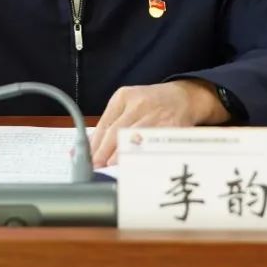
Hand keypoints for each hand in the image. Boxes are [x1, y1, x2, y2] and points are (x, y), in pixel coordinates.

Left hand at [89, 80, 227, 167]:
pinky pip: (154, 145)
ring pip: (134, 139)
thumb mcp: (127, 105)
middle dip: (104, 153)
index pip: (104, 124)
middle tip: (96, 169)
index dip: (95, 146)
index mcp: (123, 97)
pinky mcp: (171, 127)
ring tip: (112, 169)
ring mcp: (156, 115)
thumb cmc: (151, 105)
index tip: (88, 161)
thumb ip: (107, 126)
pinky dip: (143, 157)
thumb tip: (83, 149)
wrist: (184, 97)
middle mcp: (138, 104)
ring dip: (121, 157)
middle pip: (116, 132)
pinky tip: (136, 166)